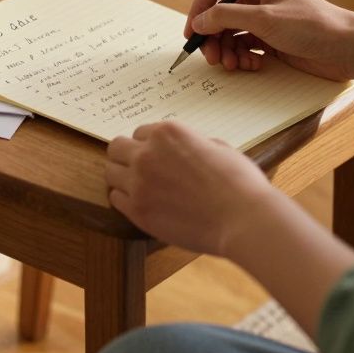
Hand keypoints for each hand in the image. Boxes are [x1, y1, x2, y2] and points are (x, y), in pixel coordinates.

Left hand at [105, 121, 274, 256]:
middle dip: (127, 156)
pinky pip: (115, 198)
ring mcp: (138, 183)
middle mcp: (147, 153)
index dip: (149, 145)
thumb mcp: (218, 147)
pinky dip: (124, 199)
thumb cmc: (239, 182)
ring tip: (139, 188)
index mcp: (167, 133)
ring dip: (122, 178)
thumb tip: (184, 150)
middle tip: (139, 169)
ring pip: (110, 172)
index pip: (140, 133)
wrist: (242, 219)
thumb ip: (192, 143)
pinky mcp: (137, 211)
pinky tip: (140, 203)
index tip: (156, 156)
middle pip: (117, 148)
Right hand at [184, 0, 353, 79]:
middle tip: (212, 57)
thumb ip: (226, 17)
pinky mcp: (273, 42)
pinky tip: (250, 66)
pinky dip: (242, 58)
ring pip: (230, 35)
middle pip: (219, 15)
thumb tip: (199, 22)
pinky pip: (245, 48)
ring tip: (231, 65)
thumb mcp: (264, 18)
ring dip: (226, 51)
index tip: (192, 33)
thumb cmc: (312, 26)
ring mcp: (266, 21)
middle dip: (212, 37)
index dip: (199, 8)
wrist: (347, 48)